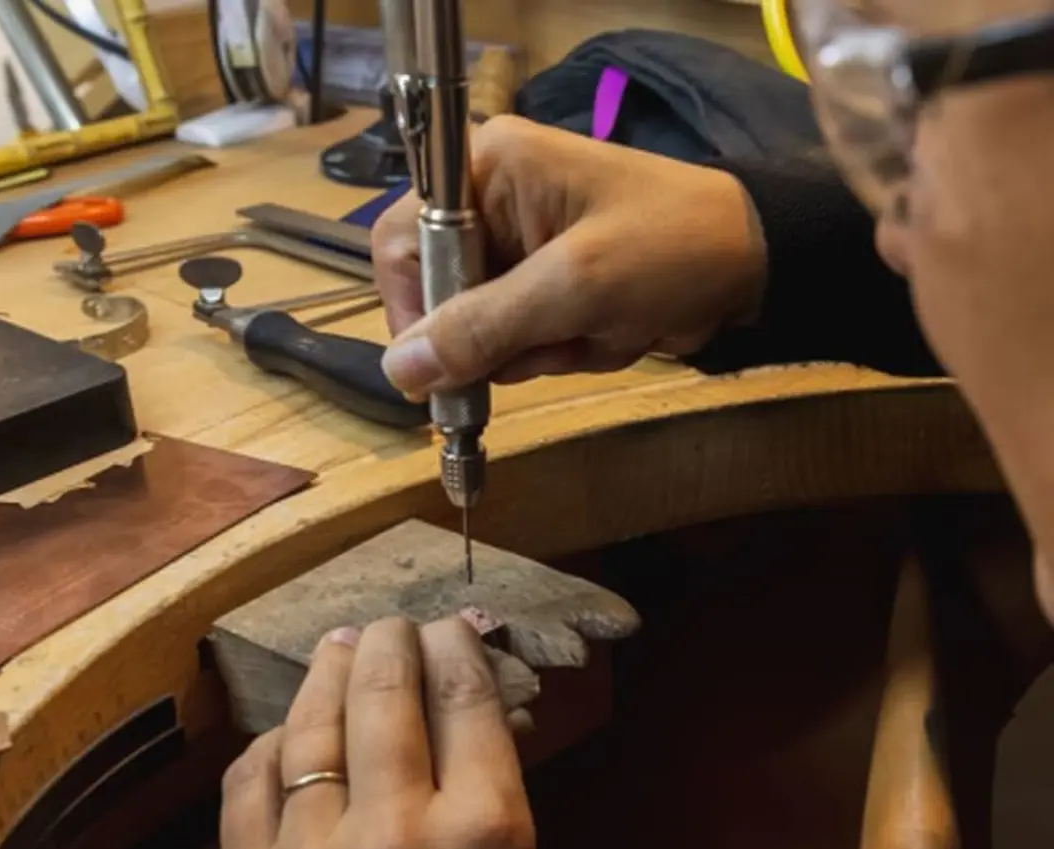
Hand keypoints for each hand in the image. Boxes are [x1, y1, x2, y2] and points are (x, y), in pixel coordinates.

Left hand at [220, 617, 539, 848]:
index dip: (455, 647)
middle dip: (391, 643)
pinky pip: (249, 784)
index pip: (464, 698)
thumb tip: (480, 708)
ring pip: (312, 726)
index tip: (449, 630)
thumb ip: (497, 801)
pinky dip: (271, 747)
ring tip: (341, 647)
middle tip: (394, 628)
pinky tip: (290, 734)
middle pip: (387, 693)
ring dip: (329, 672)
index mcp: (482, 838)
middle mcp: (396, 836)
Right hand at [373, 115, 766, 395]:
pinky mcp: (549, 285)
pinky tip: (609, 332)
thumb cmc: (672, 249)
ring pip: (482, 330)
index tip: (444, 364)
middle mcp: (492, 202)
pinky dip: (562, 351)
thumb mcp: (574, 287)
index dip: (412, 308)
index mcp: (487, 170)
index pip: (400, 240)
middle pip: (441, 295)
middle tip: (553, 342)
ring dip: (539, 349)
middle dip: (499, 336)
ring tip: (597, 329)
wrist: (758, 265)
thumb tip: (399, 370)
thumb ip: (482, 326)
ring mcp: (522, 248)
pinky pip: (522, 341)